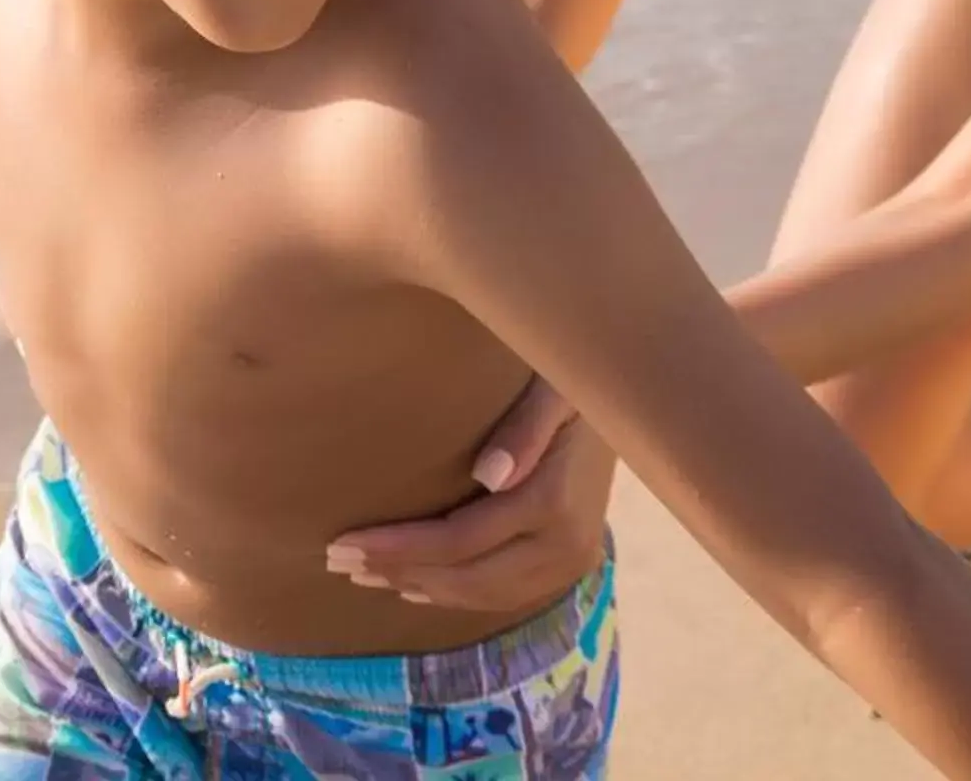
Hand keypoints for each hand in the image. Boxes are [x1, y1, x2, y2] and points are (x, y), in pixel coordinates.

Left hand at [324, 378, 612, 612]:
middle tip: (338, 562)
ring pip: (485, 594)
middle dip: (399, 573)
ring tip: (366, 575)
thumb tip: (487, 475)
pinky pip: (508, 593)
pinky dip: (459, 594)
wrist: (632, 398)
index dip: (397, 548)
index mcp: (553, 500)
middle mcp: (567, 542)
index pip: (458, 540)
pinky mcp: (573, 563)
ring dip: (422, 588)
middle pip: (467, 577)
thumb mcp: (555, 385)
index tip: (343, 542)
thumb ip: (526, 425)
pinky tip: (418, 587)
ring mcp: (573, 559)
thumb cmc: (575, 376)